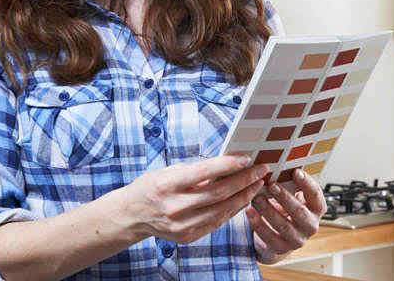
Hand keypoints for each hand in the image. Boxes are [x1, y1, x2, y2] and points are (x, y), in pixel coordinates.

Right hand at [121, 155, 268, 244]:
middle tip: (261, 170)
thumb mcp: (169, 171)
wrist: (132, 216)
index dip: (228, 165)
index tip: (247, 158)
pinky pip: (217, 222)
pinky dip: (233, 210)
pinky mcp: (187, 236)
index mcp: (167, 185)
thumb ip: (196, 170)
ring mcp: (181, 225)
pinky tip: (244, 199)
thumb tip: (228, 163)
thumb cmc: (152, 187)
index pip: (204, 172)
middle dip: (244, 180)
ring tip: (257, 184)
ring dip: (244, 196)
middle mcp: (174, 207)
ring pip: (222, 210)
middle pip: (218, 193)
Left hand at [245, 169, 327, 263]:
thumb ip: (291, 184)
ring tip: (256, 197)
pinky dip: (258, 224)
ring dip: (268, 210)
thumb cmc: (286, 210)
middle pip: (299, 211)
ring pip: (283, 225)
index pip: (316, 195)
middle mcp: (311, 225)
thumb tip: (280, 164)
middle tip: (271, 185)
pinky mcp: (281, 248)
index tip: (295, 171)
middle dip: (285, 197)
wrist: (279, 238)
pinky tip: (249, 212)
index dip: (307, 183)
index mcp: (317, 209)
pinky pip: (269, 237)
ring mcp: (297, 239)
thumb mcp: (293, 197)